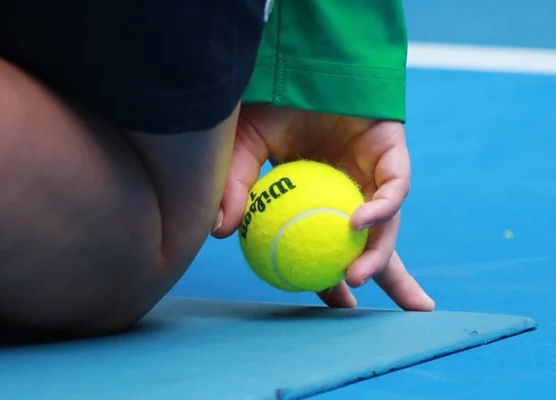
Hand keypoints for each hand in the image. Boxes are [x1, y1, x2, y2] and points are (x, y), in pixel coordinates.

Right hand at [212, 104, 433, 310]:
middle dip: (380, 276)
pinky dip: (378, 211)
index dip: (327, 272)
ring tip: (355, 280)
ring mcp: (373, 170)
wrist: (298, 61)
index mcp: (321, 192)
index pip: (328, 240)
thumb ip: (234, 189)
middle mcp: (351, 186)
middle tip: (364, 310)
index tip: (327, 301)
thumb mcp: (242, 152)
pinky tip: (354, 226)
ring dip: (377, 255)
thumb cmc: (270, 102)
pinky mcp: (392, 151)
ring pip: (387, 224)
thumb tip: (218, 233)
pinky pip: (394, 189)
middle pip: (373, 241)